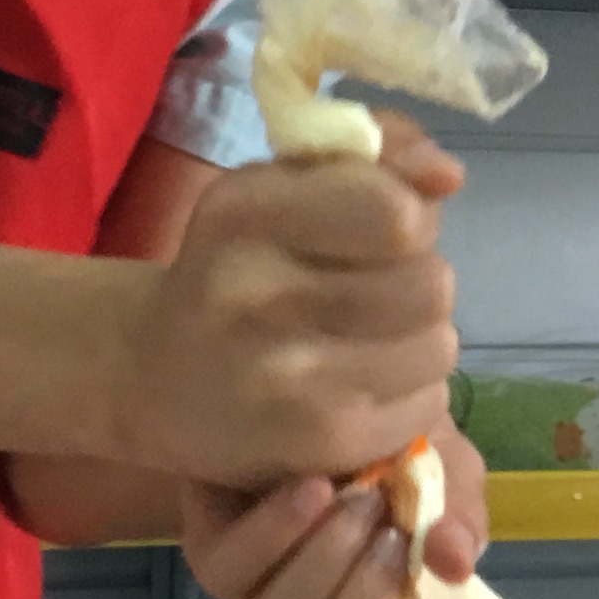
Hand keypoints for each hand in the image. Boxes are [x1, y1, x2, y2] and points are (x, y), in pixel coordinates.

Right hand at [111, 116, 463, 488]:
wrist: (152, 375)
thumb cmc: (236, 267)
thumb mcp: (283, 188)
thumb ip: (373, 159)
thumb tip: (447, 173)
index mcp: (244, 210)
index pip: (396, 212)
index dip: (412, 220)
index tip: (383, 233)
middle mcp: (256, 291)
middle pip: (431, 284)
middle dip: (420, 284)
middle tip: (377, 295)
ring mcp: (287, 375)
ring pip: (439, 345)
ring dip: (421, 342)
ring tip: (370, 343)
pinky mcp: (318, 440)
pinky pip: (426, 404)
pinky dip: (410, 396)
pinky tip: (362, 389)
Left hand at [178, 399, 489, 598]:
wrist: (320, 388)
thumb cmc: (396, 451)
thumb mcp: (448, 478)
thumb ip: (459, 518)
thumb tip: (455, 560)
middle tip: (393, 542)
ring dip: (321, 569)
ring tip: (361, 501)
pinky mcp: (213, 558)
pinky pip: (229, 574)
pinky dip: (275, 533)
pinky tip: (312, 489)